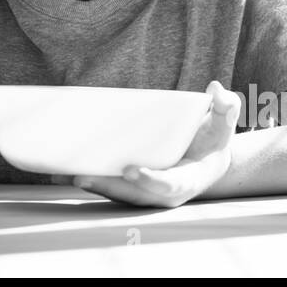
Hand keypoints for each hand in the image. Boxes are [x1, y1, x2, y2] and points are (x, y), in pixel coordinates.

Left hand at [54, 81, 242, 207]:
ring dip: (88, 185)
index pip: (169, 185)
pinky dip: (84, 179)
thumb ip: (227, 107)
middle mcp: (163, 193)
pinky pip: (106, 186)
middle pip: (133, 196)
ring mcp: (145, 192)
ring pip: (114, 194)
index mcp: (187, 180)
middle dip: (107, 187)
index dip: (151, 180)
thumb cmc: (212, 139)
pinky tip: (58, 170)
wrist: (205, 159)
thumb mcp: (224, 123)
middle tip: (81, 177)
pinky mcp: (129, 187)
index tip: (132, 170)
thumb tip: (216, 90)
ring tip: (60, 173)